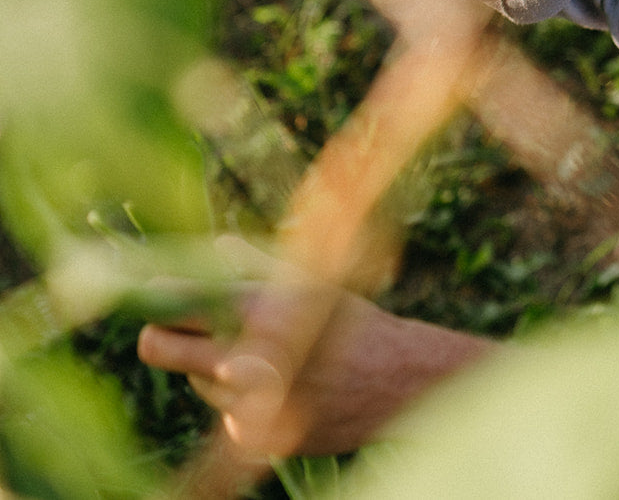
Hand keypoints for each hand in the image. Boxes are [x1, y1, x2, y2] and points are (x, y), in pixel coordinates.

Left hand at [137, 239, 493, 457]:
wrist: (401, 383)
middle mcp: (245, 357)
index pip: (171, 304)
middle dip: (161, 336)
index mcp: (257, 310)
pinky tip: (274, 388)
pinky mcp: (255, 437)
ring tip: (255, 358)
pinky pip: (224, 416)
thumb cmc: (356, 324)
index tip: (154, 295)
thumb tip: (219, 245)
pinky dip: (239, 402)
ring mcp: (248, 402)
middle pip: (158, 349)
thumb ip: (257, 266)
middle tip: (173, 331)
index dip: (158, 297)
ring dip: (211, 370)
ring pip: (195, 383)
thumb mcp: (313, 283)